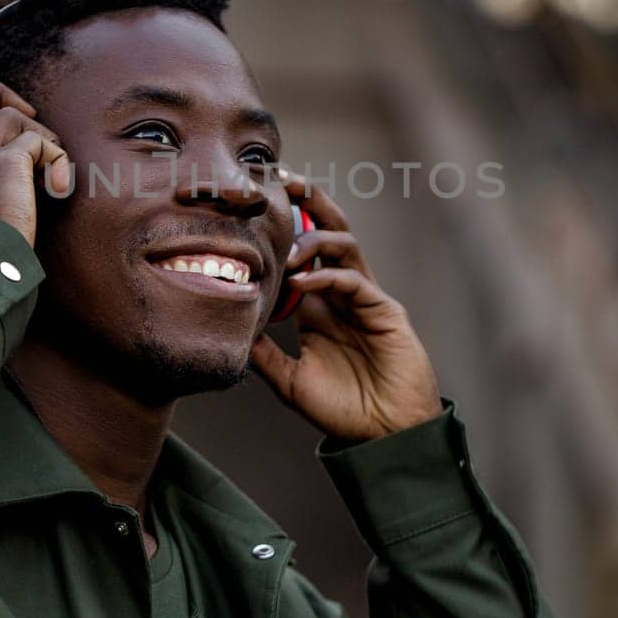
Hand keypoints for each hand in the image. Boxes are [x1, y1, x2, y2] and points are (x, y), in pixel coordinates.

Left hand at [248, 170, 442, 441]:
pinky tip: (303, 282)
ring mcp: (365, 298)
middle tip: (283, 181)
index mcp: (319, 305)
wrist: (386, 436)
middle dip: (309, 202)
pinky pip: (355, 279)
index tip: (253, 209)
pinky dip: (327, 275)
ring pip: (345, 244)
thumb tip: (231, 327)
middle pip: (329, 231)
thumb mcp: (289, 380)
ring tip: (287, 249)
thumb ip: (263, 353)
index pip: (301, 253)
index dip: (283, 229)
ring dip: (314, 238)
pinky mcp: (384, 311)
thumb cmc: (344, 409)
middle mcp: (342, 293)